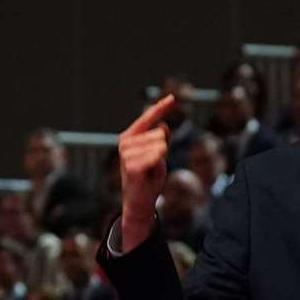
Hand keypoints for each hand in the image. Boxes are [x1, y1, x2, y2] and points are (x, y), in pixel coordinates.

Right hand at [117, 95, 176, 252]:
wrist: (139, 201)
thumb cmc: (148, 177)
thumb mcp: (158, 154)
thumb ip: (160, 139)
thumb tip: (163, 126)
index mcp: (130, 136)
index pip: (148, 118)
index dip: (161, 107)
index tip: (173, 98)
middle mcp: (125, 142)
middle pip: (160, 134)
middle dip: (163, 150)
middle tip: (153, 165)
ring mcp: (126, 154)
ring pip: (160, 145)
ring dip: (161, 160)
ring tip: (150, 170)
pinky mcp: (131, 166)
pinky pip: (156, 156)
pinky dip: (158, 164)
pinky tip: (148, 173)